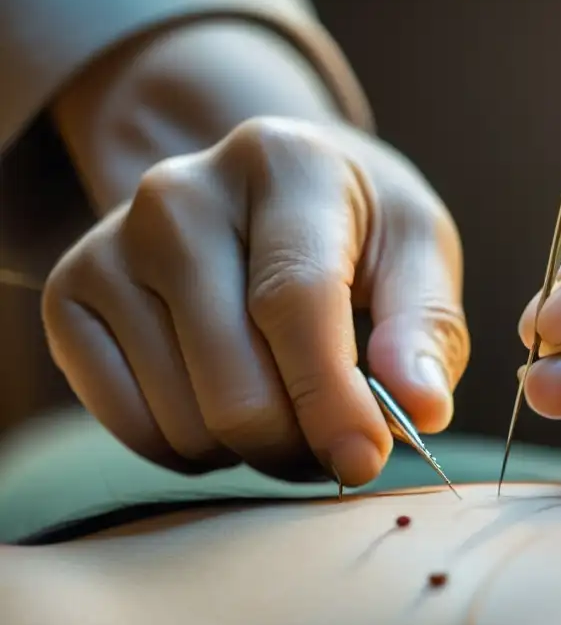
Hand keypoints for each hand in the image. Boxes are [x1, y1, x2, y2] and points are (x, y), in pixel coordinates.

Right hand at [43, 117, 467, 484]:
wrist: (264, 192)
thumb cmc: (355, 228)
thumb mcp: (416, 250)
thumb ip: (427, 326)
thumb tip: (424, 407)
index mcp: (281, 163)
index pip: (295, 300)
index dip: (332, 399)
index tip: (365, 460)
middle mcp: (179, 195)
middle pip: (234, 384)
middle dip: (300, 442)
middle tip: (337, 438)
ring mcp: (112, 244)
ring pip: (185, 420)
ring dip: (251, 448)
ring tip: (287, 404)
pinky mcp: (69, 296)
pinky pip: (130, 427)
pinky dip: (191, 448)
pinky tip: (226, 404)